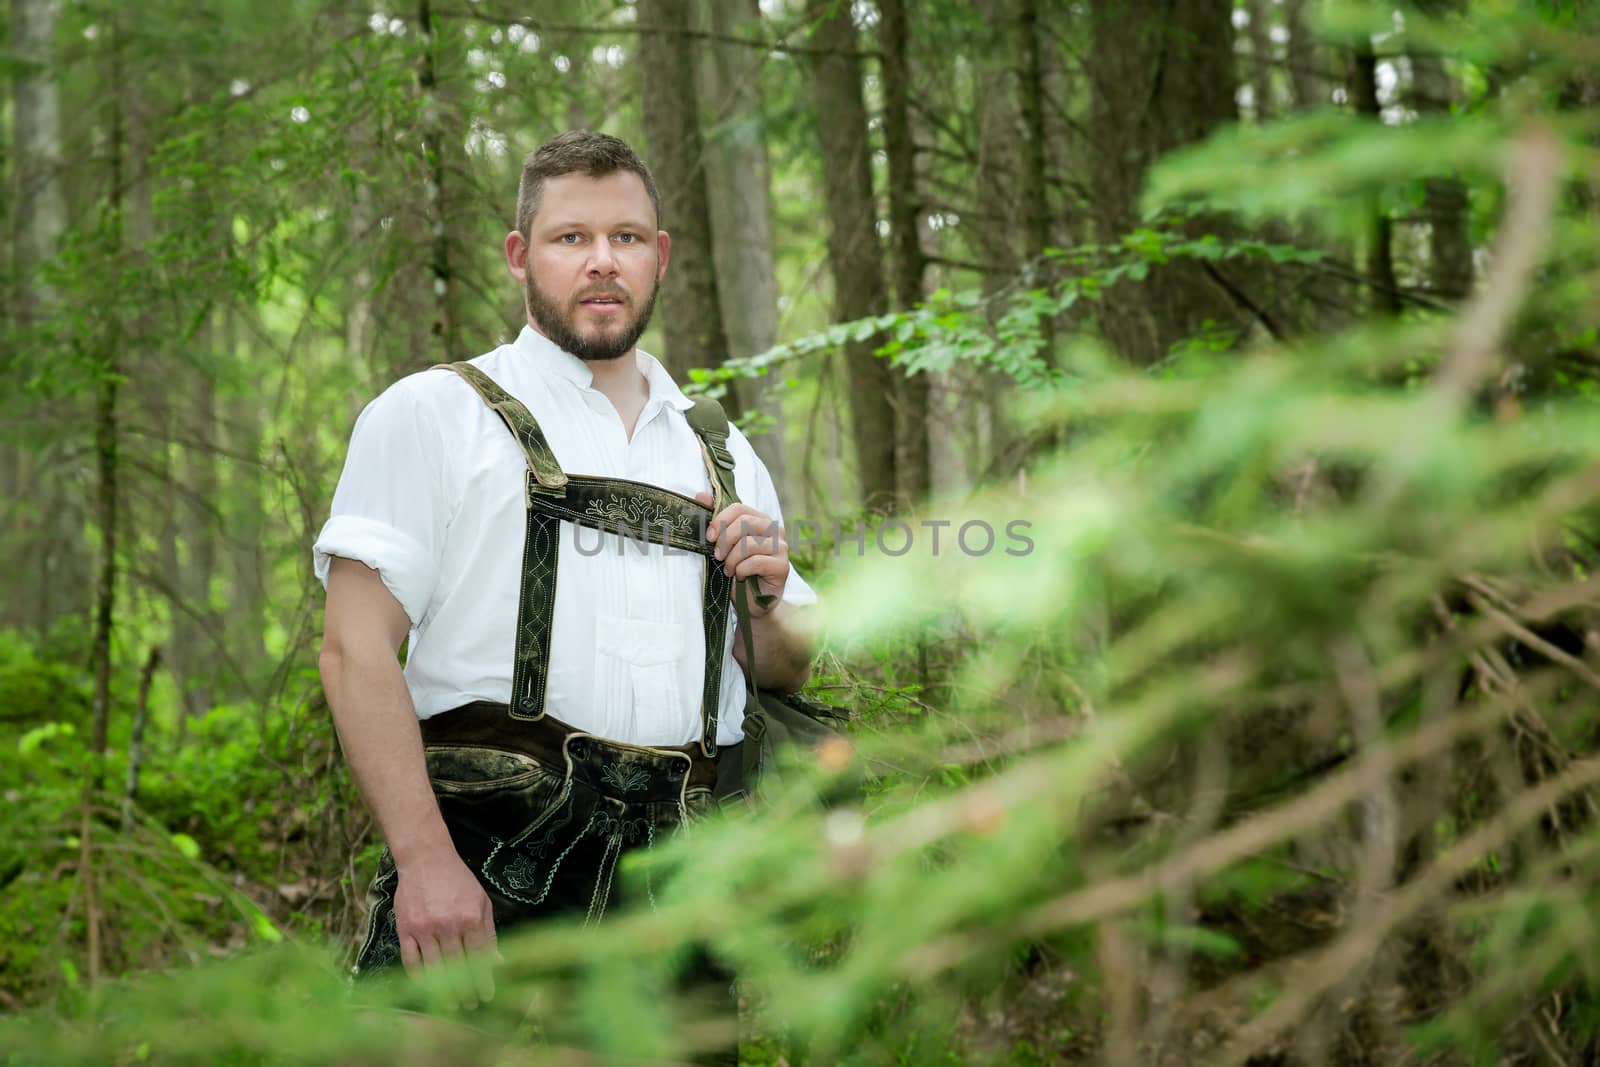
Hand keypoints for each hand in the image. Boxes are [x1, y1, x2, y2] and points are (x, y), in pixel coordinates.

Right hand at [393, 850, 496, 1005]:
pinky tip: (425, 987)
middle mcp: (449, 926)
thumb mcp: (481, 902)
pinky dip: (418, 977)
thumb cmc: (458, 881)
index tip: (487, 996)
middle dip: (466, 991)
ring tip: (450, 1004)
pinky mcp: (405, 929)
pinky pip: (411, 960)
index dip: (484, 980)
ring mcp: (425, 929)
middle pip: (458, 968)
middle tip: (470, 1005)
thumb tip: (499, 962)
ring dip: (443, 991)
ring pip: (435, 969)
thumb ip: (489, 932)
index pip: (480, 959)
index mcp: (471, 919)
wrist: (426, 859)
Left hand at [695, 492, 787, 614]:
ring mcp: (781, 548)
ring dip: (732, 559)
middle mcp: (775, 530)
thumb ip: (715, 520)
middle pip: (745, 523)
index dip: (721, 520)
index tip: (709, 537)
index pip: (739, 508)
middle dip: (725, 540)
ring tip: (728, 569)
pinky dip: (741, 570)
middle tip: (717, 556)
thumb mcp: (722, 545)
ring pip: (749, 544)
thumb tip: (700, 496)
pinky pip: (755, 562)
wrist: (751, 601)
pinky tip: (739, 576)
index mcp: (760, 519)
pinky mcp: (782, 566)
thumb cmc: (737, 570)